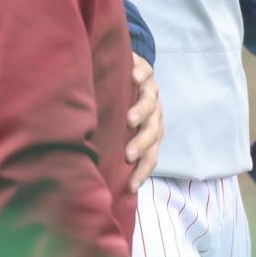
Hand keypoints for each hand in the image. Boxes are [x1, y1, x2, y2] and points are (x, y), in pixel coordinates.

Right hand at [125, 53, 163, 192]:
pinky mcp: (145, 71)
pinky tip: (133, 77)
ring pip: (150, 103)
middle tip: (128, 155)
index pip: (152, 154)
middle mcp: (155, 113)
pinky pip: (146, 73)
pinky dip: (141, 75)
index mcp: (152, 130)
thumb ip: (117, 145)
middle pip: (153, 131)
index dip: (143, 169)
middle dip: (141, 144)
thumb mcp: (123, 129)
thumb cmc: (124, 106)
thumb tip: (100, 174)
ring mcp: (151, 91)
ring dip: (142, 112)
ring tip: (130, 120)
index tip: (131, 185)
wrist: (133, 72)